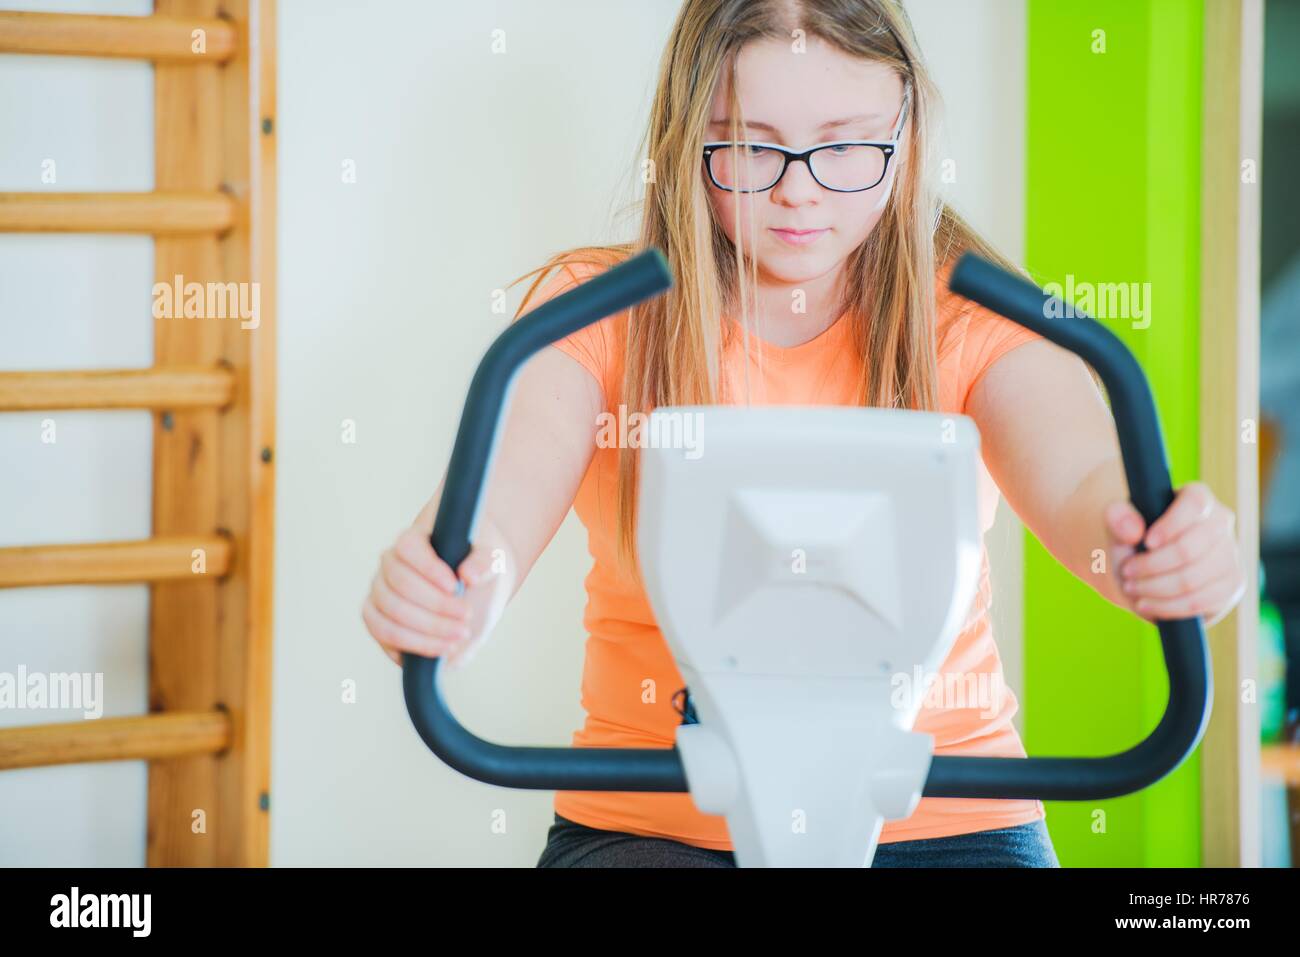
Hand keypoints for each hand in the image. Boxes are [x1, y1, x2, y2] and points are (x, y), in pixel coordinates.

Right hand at [361, 525, 511, 668]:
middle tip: (467, 616)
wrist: (473, 595)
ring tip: (459, 636)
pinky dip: (414, 645)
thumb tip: (469, 575)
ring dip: (427, 629)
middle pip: (400, 584)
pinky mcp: (378, 622)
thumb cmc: (478, 571)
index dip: (429, 568)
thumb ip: (484, 562)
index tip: (455, 586)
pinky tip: (442, 649)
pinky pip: (385, 635)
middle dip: (436, 604)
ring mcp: (380, 594)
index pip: (409, 548)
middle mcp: (389, 566)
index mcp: (413, 541)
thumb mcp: (491, 560)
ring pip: (391, 612)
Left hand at [1104, 481, 1245, 626]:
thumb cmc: (1132, 540)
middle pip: (1189, 549)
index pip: (1195, 504)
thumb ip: (1117, 518)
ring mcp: (1230, 556)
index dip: (1171, 525)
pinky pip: (1201, 602)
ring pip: (1193, 580)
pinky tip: (1145, 604)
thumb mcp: (1116, 524)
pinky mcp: (1231, 587)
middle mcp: (1220, 524)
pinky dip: (1167, 606)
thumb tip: (1133, 530)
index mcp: (1197, 498)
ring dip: (1154, 588)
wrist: (1143, 568)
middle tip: (1126, 571)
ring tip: (1131, 588)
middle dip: (1151, 565)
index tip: (1146, 542)